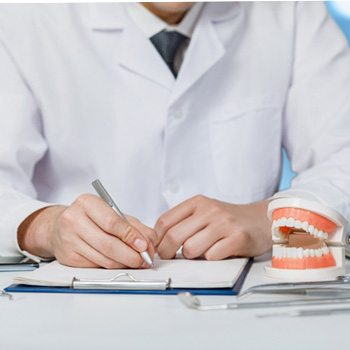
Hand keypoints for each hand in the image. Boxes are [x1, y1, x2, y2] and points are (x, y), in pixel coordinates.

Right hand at [18, 194, 155, 267]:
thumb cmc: (90, 217)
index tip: (144, 245)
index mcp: (86, 203)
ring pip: (103, 259)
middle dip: (131, 255)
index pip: (112, 222)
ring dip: (124, 263)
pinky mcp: (68, 258)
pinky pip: (96, 266)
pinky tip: (120, 262)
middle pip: (108, 244)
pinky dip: (112, 266)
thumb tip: (150, 241)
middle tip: (144, 259)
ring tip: (137, 261)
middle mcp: (74, 220)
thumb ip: (134, 225)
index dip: (131, 236)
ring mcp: (69, 240)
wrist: (58, 226)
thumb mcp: (112, 213)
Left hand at [155, 195, 271, 259]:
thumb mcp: (204, 212)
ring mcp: (224, 223)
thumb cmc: (227, 219)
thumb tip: (159, 242)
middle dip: (167, 253)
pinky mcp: (237, 238)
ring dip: (192, 257)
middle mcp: (209, 210)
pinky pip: (212, 256)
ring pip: (191, 249)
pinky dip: (211, 259)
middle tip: (171, 258)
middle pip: (174, 236)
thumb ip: (183, 222)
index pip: (165, 221)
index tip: (157, 249)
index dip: (157, 239)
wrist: (260, 219)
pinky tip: (218, 252)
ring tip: (201, 252)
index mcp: (197, 202)